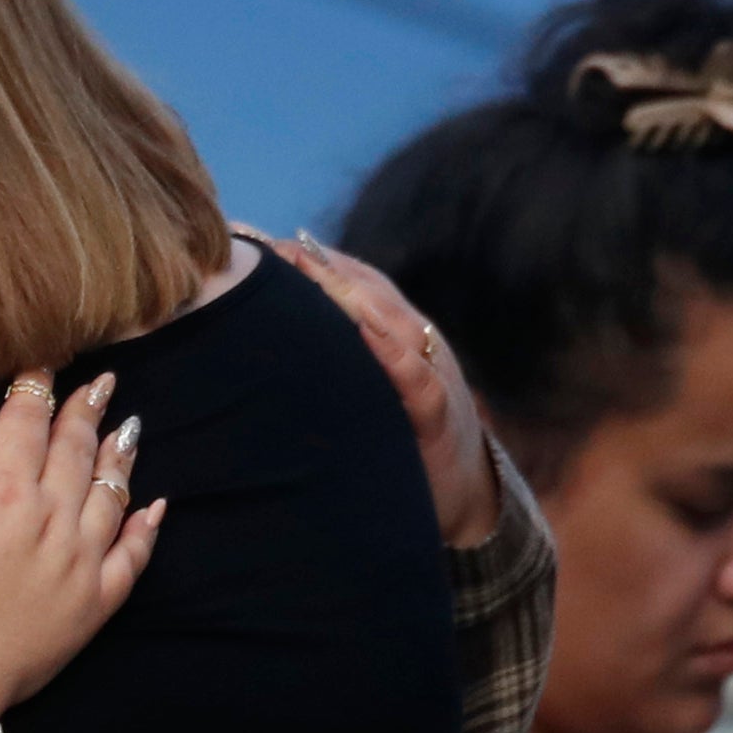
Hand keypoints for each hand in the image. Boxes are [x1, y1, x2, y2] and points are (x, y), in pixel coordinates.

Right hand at [0, 369, 163, 716]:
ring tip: (128, 427)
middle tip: (100, 383)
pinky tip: (154, 507)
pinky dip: (146, 528)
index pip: (28, 420)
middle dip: (86, 411)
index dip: (36, 386)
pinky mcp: (94, 605)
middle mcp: (53, 517)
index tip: (44, 364)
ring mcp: (81, 562)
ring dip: (119, 456)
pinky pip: (132, 558)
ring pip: (112, 494)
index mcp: (4, 489)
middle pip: (76, 450)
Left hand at [279, 236, 493, 544]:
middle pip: (365, 291)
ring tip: (307, 268)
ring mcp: (430, 372)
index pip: (352, 282)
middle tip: (273, 246)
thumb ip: (338, 361)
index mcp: (393, 333)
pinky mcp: (437, 414)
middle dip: (319, 265)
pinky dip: (392, 352)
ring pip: (389, 320)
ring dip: (348, 292)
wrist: (468, 491)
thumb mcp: (371, 392)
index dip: (311, 259)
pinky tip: (365, 331)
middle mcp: (413, 341)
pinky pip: (416, 377)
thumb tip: (275, 341)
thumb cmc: (405, 438)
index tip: (264, 242)